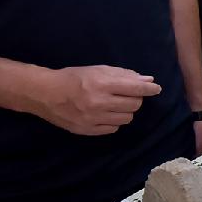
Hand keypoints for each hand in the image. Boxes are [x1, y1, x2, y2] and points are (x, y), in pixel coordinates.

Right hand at [34, 65, 160, 135]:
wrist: (45, 94)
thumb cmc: (73, 78)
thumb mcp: (98, 70)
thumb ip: (124, 75)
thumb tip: (148, 80)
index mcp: (102, 84)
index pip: (135, 88)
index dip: (149, 89)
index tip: (156, 89)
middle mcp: (99, 103)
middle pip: (134, 105)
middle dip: (135, 98)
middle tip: (127, 94)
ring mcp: (94, 119)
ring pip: (126, 118)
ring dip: (125, 110)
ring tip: (115, 104)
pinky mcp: (88, 130)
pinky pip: (114, 128)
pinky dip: (114, 121)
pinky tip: (105, 114)